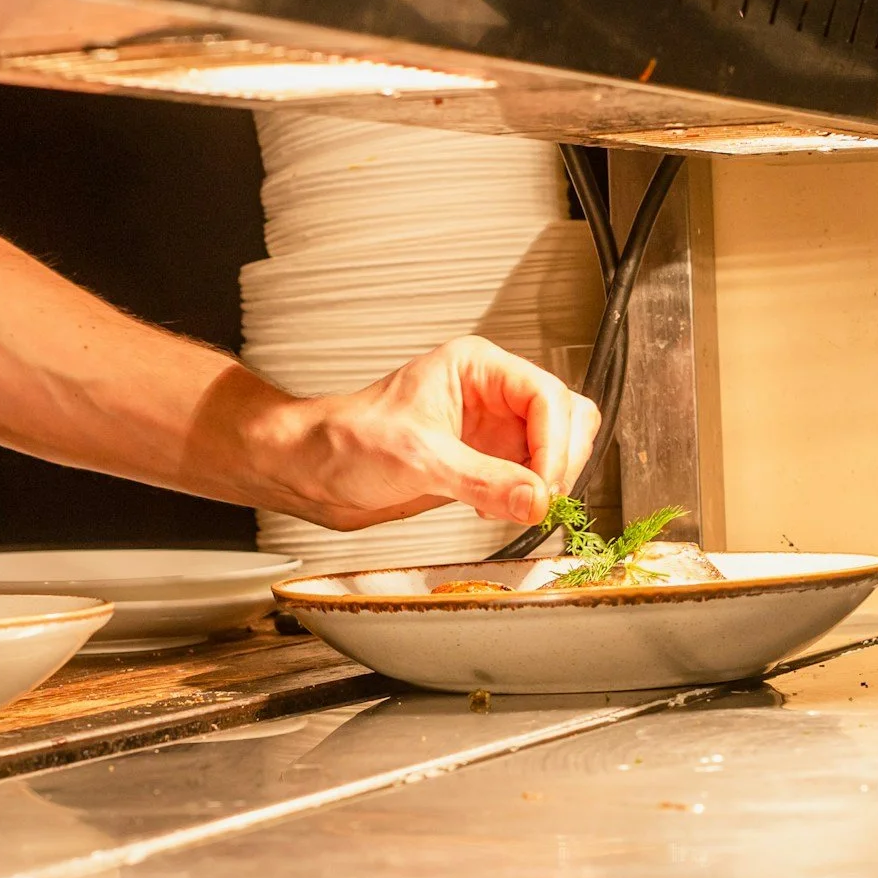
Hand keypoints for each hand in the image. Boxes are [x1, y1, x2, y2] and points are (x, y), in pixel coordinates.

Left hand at [252, 337, 602, 530]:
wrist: (312, 471)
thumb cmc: (345, 440)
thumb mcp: (419, 458)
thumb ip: (483, 480)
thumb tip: (536, 499)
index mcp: (477, 368)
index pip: (546, 396)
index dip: (555, 444)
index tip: (545, 486)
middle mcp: (490, 395)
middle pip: (565, 418)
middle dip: (559, 461)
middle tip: (541, 499)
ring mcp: (490, 430)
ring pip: (554, 450)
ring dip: (546, 482)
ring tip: (518, 505)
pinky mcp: (483, 463)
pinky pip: (530, 478)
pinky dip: (527, 498)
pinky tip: (498, 509)